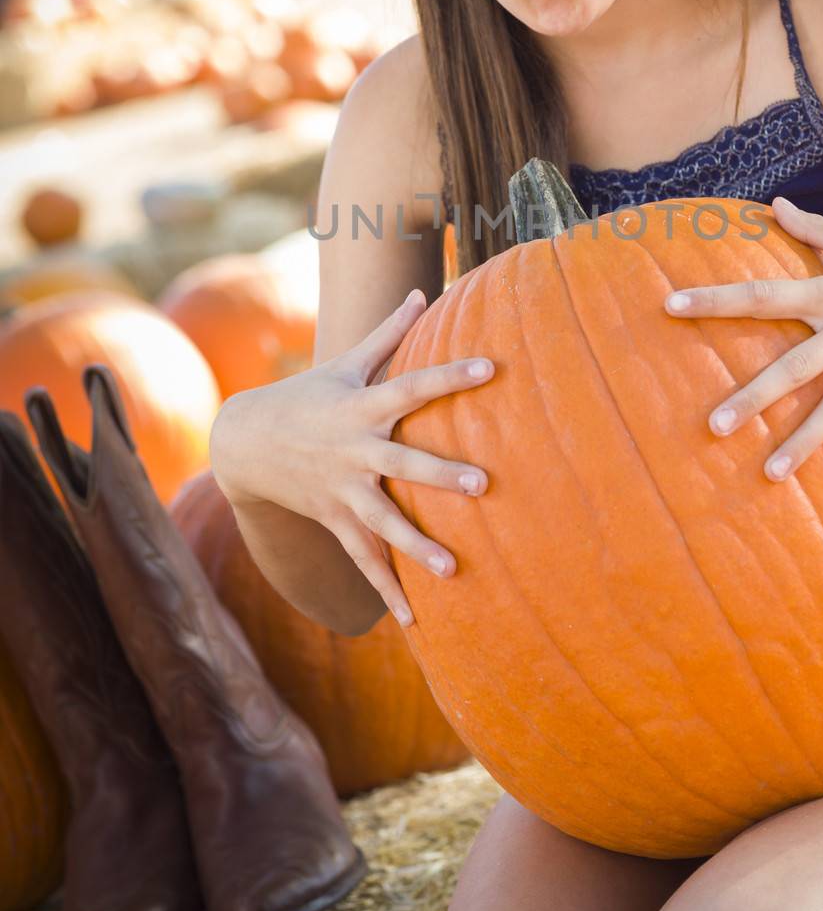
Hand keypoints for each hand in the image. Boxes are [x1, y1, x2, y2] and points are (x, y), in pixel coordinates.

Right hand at [210, 289, 494, 624]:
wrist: (245, 444)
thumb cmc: (307, 395)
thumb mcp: (345, 364)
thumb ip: (388, 332)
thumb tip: (424, 290)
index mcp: (361, 408)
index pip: (412, 387)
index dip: (450, 375)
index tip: (489, 368)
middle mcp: (354, 452)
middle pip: (403, 466)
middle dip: (440, 476)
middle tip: (482, 484)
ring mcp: (342, 491)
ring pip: (382, 524)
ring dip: (415, 547)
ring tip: (453, 567)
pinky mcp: (334, 520)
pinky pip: (363, 560)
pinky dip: (386, 590)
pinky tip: (415, 620)